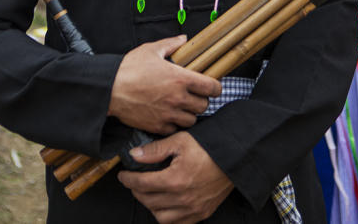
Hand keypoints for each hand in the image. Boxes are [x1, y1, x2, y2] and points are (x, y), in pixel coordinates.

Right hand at [108, 36, 221, 134]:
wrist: (110, 89)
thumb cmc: (130, 68)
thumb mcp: (151, 50)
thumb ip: (171, 44)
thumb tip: (184, 39)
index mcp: (180, 78)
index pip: (211, 87)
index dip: (215, 87)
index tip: (212, 86)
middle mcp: (178, 98)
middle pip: (204, 106)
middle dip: (201, 100)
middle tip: (194, 95)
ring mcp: (169, 114)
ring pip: (192, 120)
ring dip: (189, 113)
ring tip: (182, 106)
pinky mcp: (158, 126)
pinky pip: (175, 129)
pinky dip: (175, 124)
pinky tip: (169, 115)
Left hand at [118, 132, 232, 222]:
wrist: (234, 157)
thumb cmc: (208, 147)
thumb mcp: (180, 141)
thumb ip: (155, 150)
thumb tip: (134, 155)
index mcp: (175, 180)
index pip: (142, 184)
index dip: (128, 179)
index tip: (123, 175)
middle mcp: (182, 199)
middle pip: (148, 201)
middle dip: (136, 191)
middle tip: (134, 182)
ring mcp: (193, 209)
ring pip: (161, 217)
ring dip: (150, 206)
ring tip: (149, 193)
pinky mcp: (201, 214)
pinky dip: (168, 217)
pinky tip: (165, 205)